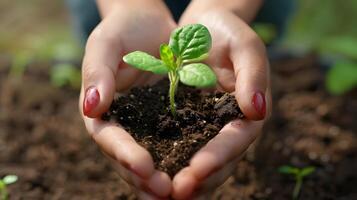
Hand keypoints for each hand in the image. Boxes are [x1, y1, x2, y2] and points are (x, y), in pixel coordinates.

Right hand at [79, 1, 175, 197]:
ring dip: (165, 180)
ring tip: (184, 194)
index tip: (144, 166)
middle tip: (167, 192)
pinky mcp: (167, 123)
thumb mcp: (106, 44)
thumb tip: (92, 107)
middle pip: (128, 160)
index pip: (109, 138)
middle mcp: (122, 125)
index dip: (124, 154)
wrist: (148, 26)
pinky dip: (183, 163)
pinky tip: (198, 177)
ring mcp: (144, 127)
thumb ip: (97, 72)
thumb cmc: (123, 30)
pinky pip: (174, 147)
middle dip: (146, 178)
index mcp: (101, 110)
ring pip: (152, 161)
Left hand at [172, 9, 271, 198]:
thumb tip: (257, 111)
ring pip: (198, 166)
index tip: (195, 172)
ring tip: (158, 195)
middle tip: (173, 193)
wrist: (203, 28)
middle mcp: (228, 128)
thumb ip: (252, 74)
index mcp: (246, 111)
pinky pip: (177, 152)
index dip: (218, 158)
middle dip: (197, 180)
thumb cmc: (225, 32)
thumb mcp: (243, 44)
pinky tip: (148, 179)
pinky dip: (166, 167)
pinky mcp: (184, 127)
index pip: (236, 141)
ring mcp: (206, 130)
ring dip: (181, 183)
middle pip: (218, 164)